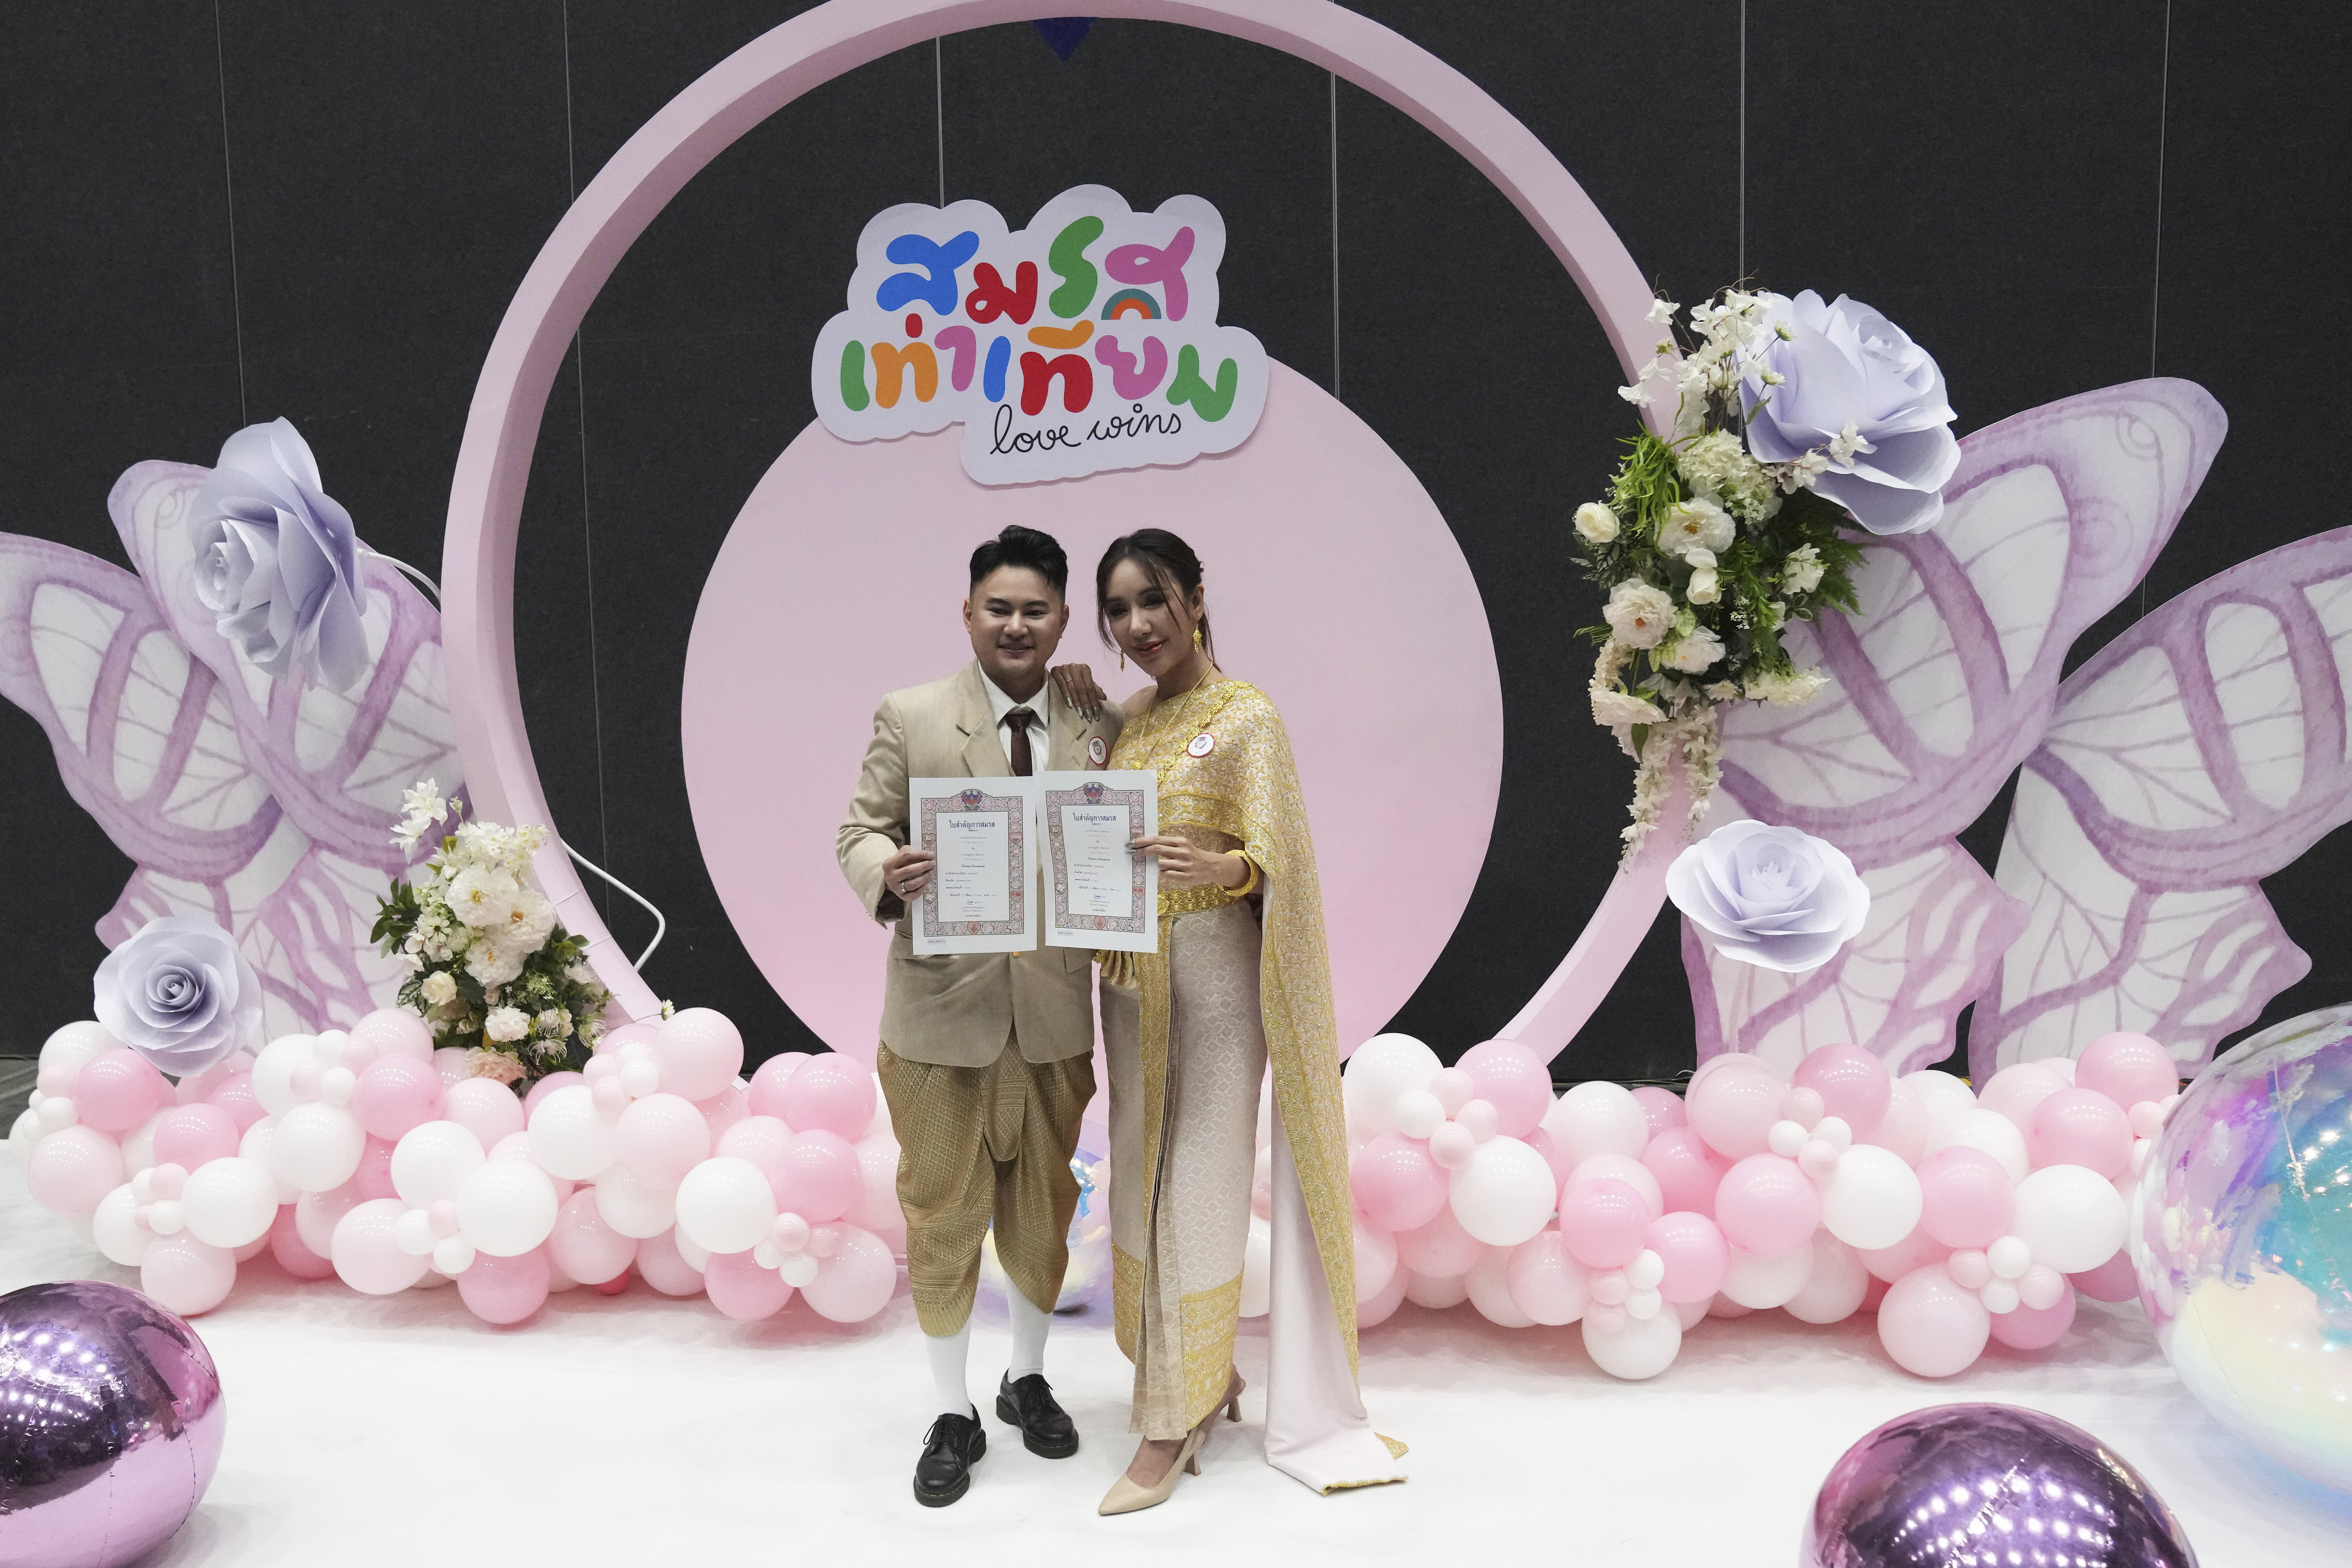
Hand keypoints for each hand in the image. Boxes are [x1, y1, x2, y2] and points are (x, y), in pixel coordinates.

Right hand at [881, 846, 934, 902]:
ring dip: (924, 878)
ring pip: (912, 884)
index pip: (906, 856)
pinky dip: (920, 890)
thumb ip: (911, 852)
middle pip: (909, 870)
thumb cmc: (899, 865)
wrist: (891, 878)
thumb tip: (927, 854)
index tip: (931, 854)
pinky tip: (925, 884)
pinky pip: (912, 895)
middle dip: (923, 866)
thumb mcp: (901, 855)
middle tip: (932, 863)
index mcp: (889, 864)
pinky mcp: (900, 896)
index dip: (920, 854)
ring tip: (931, 873)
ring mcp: (895, 888)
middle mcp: (890, 877)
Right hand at [1051, 662, 1105, 717]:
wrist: (1058, 670)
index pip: (1090, 687)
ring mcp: (1064, 669)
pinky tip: (1070, 705)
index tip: (1096, 713)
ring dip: (1077, 702)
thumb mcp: (1085, 682)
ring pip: (1072, 688)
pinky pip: (1062, 686)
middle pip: (1081, 689)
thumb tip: (1104, 698)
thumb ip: (1095, 689)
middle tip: (1088, 716)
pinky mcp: (1055, 671)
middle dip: (1086, 703)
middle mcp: (1075, 667)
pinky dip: (1066, 696)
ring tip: (1080, 713)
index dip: (1094, 701)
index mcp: (1084, 668)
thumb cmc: (1073, 677)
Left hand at [1132, 835, 1249, 889]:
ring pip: (1161, 864)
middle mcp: (1183, 851)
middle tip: (1132, 853)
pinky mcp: (1185, 877)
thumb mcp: (1183, 845)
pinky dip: (1163, 874)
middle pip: (1157, 849)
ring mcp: (1184, 864)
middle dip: (1142, 851)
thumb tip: (1146, 845)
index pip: (1158, 839)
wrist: (1211, 866)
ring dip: (1157, 865)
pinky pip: (1166, 875)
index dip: (1143, 841)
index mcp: (1181, 842)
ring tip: (1164, 865)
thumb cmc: (1192, 855)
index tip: (1133, 843)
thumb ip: (1167, 844)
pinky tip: (1168, 872)